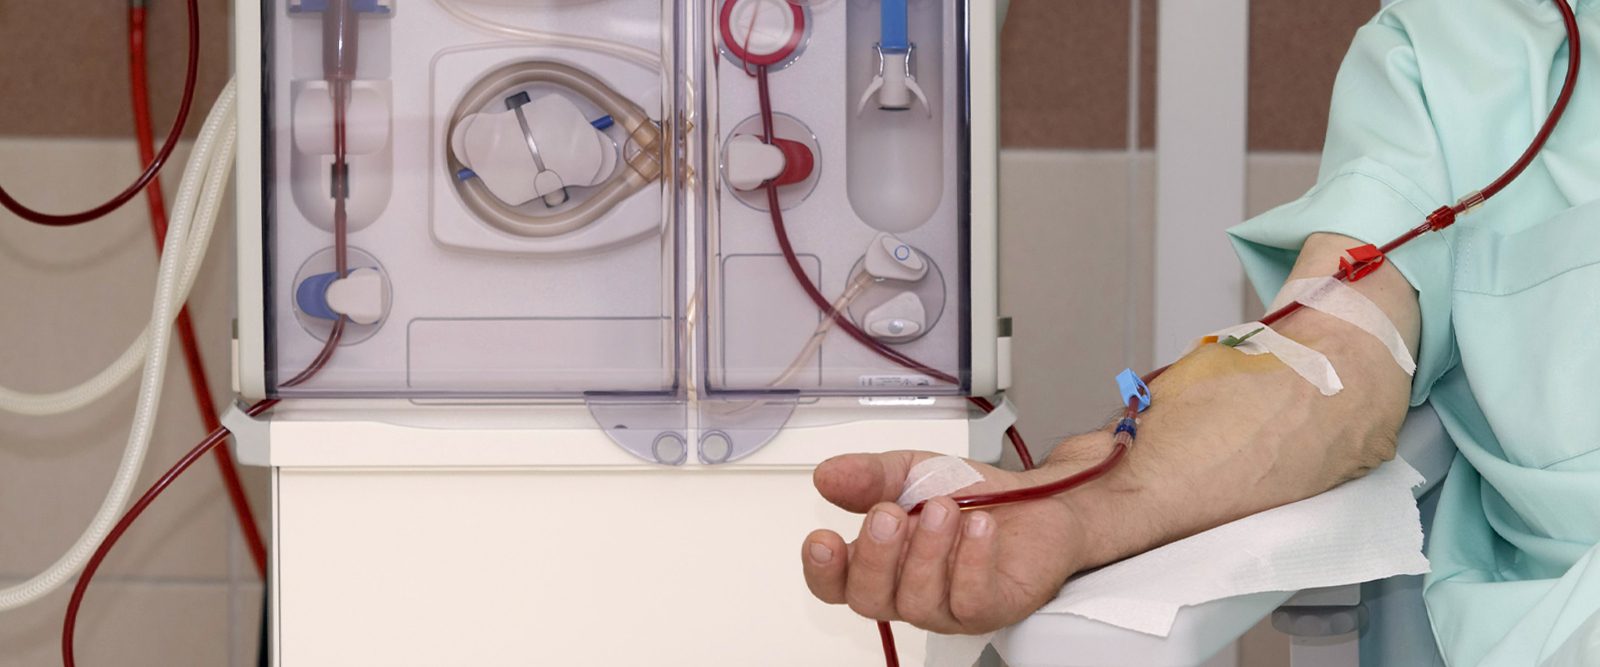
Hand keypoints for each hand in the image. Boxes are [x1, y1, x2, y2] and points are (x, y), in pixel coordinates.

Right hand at [800, 444, 1102, 634]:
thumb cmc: (972, 495)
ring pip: (919, 602)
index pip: (836, 584)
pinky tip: (979, 527)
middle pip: (869, 600)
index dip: (823, 570)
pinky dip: (972, 559)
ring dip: (928, 550)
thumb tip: (827, 476)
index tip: (822, 539)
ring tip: (944, 508)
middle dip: (875, 556)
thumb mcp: (911, 470)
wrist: (1039, 499)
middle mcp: (908, 590)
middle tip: (889, 513)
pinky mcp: (990, 608)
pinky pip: (971, 600)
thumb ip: (869, 475)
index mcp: (881, 561)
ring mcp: (947, 606)